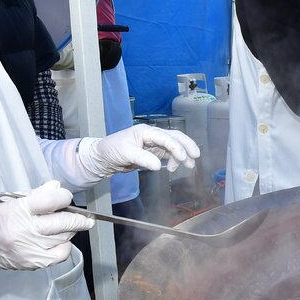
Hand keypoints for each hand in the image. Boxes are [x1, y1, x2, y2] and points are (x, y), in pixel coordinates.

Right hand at [0, 181, 92, 285]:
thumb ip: (34, 195)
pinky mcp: (33, 262)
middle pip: (63, 221)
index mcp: (16, 211)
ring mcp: (30, 249)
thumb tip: (57, 187)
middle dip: (78, 217)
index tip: (65, 196)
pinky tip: (62, 240)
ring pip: (64, 237)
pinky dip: (66, 246)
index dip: (63, 196)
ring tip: (69, 226)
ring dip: (71, 230)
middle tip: (86, 216)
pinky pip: (60, 254)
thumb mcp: (6, 202)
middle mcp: (25, 230)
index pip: (51, 200)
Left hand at [78, 123, 199, 176]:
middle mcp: (152, 135)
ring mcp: (154, 143)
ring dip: (183, 154)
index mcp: (146, 132)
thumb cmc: (111, 150)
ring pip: (174, 145)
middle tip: (195, 156)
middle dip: (187, 146)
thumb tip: (158, 166)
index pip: (165, 137)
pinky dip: (175, 159)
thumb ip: (142, 159)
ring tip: (188, 166)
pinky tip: (175, 167)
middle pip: (175, 137)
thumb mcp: (125, 153)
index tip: (183, 157)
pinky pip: (169, 153)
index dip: (176, 146)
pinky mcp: (153, 152)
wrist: (104, 157)